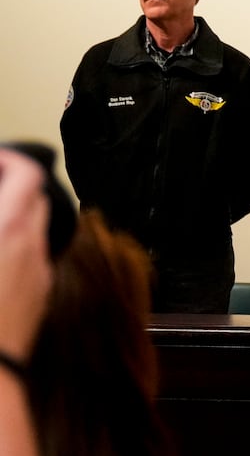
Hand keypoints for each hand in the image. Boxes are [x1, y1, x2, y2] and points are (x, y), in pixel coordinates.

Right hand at [0, 148, 52, 361]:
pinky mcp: (40, 296)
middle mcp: (34, 247)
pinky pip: (33, 259)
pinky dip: (15, 248)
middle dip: (12, 188)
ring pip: (35, 231)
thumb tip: (0, 216)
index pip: (28, 174)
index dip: (11, 158)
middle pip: (37, 199)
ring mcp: (40, 273)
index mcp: (9, 229)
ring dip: (13, 219)